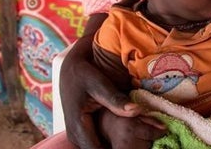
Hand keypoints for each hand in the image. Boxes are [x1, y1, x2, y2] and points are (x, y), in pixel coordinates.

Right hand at [59, 13, 164, 148]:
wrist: (71, 70)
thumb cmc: (84, 74)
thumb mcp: (100, 84)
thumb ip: (116, 99)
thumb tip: (137, 110)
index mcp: (79, 126)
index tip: (136, 148)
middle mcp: (76, 136)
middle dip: (119, 148)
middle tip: (139, 144)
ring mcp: (78, 136)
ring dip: (115, 146)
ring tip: (135, 142)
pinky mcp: (82, 132)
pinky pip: (97, 143)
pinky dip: (110, 141)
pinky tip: (125, 135)